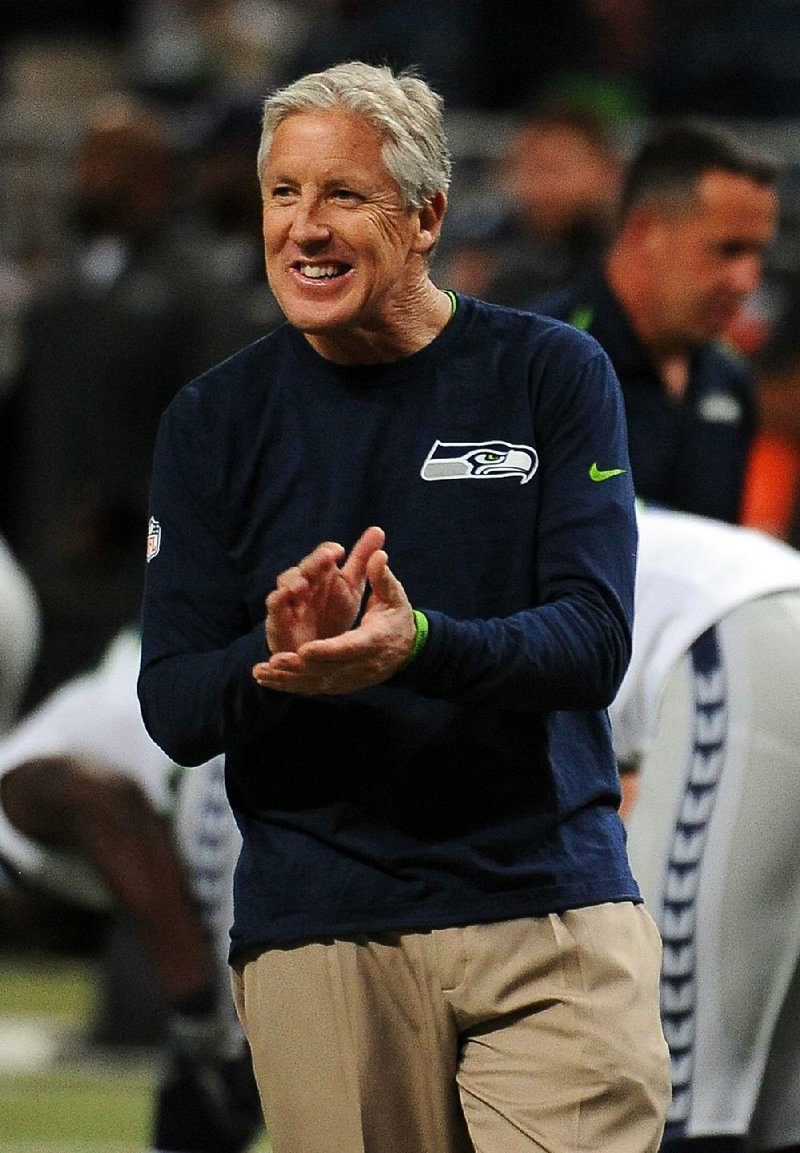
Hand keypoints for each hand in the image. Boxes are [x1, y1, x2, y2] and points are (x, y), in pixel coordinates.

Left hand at [253, 546, 415, 694]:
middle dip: (300, 667)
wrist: (407, 652)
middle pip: (328, 668)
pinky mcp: (341, 684)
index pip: (349, 647)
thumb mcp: (394, 598)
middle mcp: (361, 663)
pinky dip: (289, 686)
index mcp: (374, 640)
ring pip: (317, 681)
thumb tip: (378, 554)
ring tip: (263, 673)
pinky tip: (267, 681)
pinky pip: (313, 687)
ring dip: (289, 678)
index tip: (305, 650)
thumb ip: (381, 578)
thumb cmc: (397, 619)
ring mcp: (350, 678)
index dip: (327, 650)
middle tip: (276, 661)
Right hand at [264, 525, 384, 654]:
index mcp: (321, 575)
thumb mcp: (352, 588)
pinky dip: (277, 602)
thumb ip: (362, 559)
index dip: (328, 552)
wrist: (323, 654)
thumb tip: (377, 529)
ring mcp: (289, 603)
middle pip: (304, 568)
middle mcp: (303, 585)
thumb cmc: (334, 616)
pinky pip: (274, 611)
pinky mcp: (278, 624)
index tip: (340, 551)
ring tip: (303, 583)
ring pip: (285, 586)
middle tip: (326, 558)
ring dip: (292, 581)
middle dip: (313, 563)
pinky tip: (284, 597)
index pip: (322, 557)